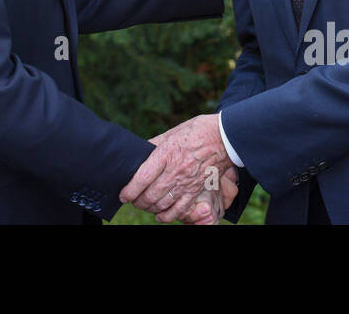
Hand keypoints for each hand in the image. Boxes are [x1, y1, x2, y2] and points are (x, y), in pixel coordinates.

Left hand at [121, 114, 236, 222]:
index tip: (123, 194)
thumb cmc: (196, 131)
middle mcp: (175, 171)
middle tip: (132, 200)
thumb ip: (154, 145)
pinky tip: (160, 215)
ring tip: (144, 205)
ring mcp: (187, 183)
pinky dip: (167, 216)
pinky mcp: (197, 191)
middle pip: (150, 195)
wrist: (224, 137)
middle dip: (137, 201)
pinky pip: (179, 210)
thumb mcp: (171, 133)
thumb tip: (138, 154)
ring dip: (149, 208)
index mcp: (166, 154)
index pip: (142, 178)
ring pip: (162, 204)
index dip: (129, 190)